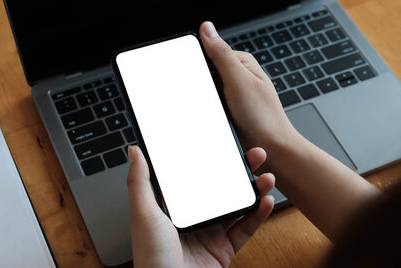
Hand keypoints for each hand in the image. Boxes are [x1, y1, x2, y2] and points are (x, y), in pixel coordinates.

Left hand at [127, 145, 274, 267]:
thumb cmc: (151, 258)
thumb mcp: (143, 214)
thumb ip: (140, 182)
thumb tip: (134, 151)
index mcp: (174, 208)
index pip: (196, 177)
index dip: (212, 160)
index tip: (225, 144)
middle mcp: (194, 219)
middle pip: (222, 189)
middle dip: (240, 171)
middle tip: (254, 155)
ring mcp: (211, 234)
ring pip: (238, 206)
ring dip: (254, 189)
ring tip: (266, 177)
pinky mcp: (224, 250)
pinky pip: (245, 229)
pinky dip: (258, 215)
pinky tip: (266, 201)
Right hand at [199, 21, 301, 156]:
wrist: (273, 149)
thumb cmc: (263, 116)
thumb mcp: (239, 80)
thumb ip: (221, 54)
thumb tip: (207, 27)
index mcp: (242, 62)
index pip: (209, 53)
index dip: (198, 64)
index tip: (199, 80)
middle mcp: (237, 77)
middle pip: (205, 74)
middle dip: (201, 86)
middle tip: (212, 101)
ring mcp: (232, 95)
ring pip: (205, 92)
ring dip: (204, 102)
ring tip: (215, 113)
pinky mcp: (228, 112)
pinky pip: (209, 108)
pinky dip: (207, 113)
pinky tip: (211, 119)